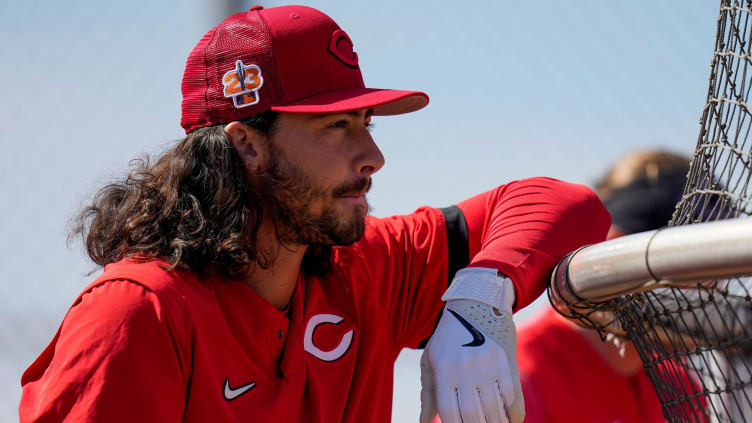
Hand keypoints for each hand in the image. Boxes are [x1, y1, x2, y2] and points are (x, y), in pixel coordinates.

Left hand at [419, 268, 523, 422]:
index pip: (449, 412)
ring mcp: (487, 366)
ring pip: (494, 410)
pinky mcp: (505, 362)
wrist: (475, 305)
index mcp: (443, 370)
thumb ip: (428, 393)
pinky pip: (511, 397)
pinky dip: (511, 414)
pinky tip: (507, 419)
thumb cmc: (448, 338)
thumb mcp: (431, 360)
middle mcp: (465, 369)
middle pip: (472, 415)